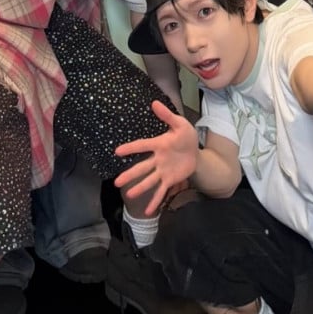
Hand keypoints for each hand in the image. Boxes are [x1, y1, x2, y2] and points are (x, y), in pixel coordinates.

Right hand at [113, 99, 198, 214]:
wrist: (196, 153)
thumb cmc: (185, 137)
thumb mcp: (180, 124)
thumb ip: (168, 116)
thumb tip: (155, 102)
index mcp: (159, 144)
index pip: (142, 146)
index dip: (131, 148)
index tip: (117, 151)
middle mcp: (157, 159)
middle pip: (142, 168)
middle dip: (130, 174)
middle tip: (116, 181)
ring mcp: (162, 171)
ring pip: (149, 180)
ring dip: (140, 187)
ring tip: (129, 194)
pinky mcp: (169, 180)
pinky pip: (161, 191)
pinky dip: (155, 201)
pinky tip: (148, 211)